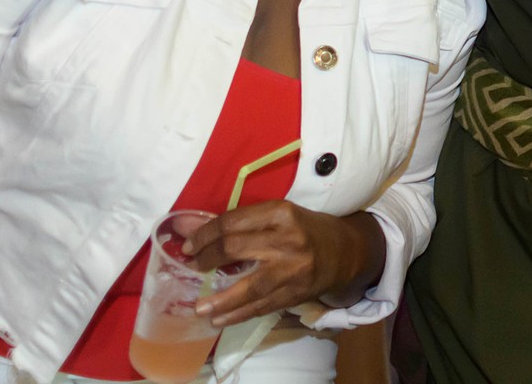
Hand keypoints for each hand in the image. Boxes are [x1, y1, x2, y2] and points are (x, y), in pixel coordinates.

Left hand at [186, 201, 384, 327]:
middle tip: (191, 267)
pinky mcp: (296, 293)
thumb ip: (235, 223)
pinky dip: (239, 314)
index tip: (187, 245)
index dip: (204, 235)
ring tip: (199, 308)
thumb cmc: (304, 229)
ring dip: (220, 299)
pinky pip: (262, 306)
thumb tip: (186, 225)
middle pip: (235, 249)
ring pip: (249, 285)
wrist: (345, 252)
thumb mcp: (275, 216)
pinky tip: (221, 319)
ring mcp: (293, 269)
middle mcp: (287, 239)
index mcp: (280, 212)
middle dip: (206, 260)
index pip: (232, 222)